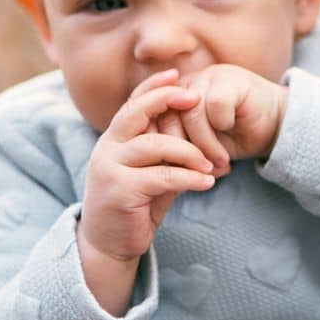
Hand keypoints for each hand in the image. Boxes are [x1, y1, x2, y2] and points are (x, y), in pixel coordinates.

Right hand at [80, 70, 216, 272]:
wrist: (108, 245)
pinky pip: (162, 176)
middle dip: (167, 100)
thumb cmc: (134, 205)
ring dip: (189, 151)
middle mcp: (107, 149)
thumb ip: (168, 155)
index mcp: (114, 140)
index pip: (132, 103)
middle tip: (196, 100)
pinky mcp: (120, 191)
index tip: (178, 74)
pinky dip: (189, 178)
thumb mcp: (153, 175)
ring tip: (212, 162)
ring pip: (155, 144)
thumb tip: (202, 135)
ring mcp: (110, 168)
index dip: (154, 86)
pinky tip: (207, 182)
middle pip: (136, 112)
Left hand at [155, 64, 288, 168]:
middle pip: (167, 116)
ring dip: (204, 145)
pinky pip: (215, 106)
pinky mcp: (230, 79)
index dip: (157, 143)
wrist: (275, 126)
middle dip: (181, 150)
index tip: (171, 170)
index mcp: (172, 97)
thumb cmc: (234, 138)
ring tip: (217, 164)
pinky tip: (229, 146)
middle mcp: (187, 83)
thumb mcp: (199, 146)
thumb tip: (152, 164)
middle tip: (197, 171)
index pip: (149, 117)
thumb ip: (176, 146)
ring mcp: (208, 78)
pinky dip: (221, 130)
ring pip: (191, 114)